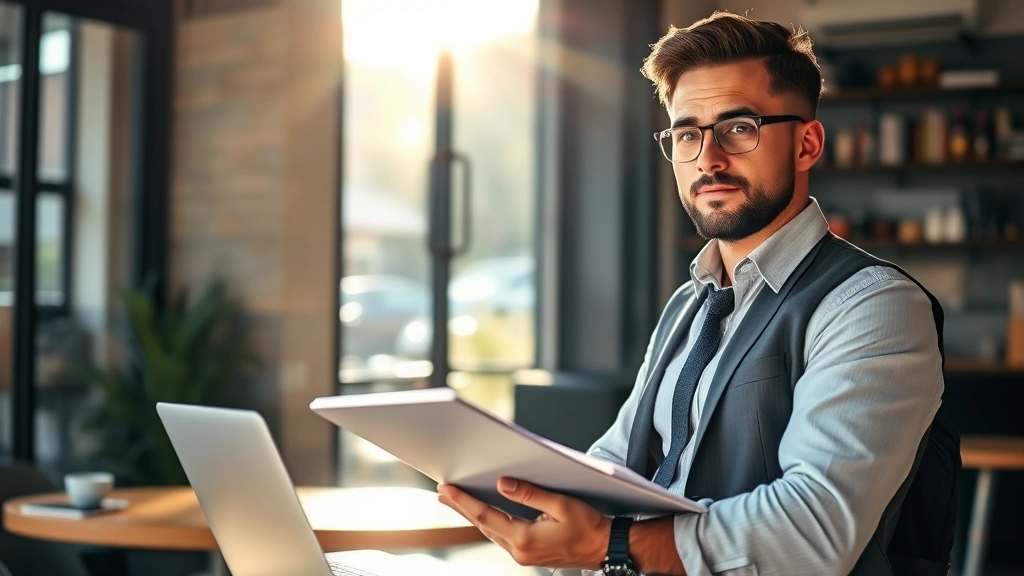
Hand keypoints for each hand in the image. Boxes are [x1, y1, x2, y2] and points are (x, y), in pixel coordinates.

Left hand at [437, 477, 610, 569]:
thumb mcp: (561, 505)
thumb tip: (503, 484)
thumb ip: (530, 494)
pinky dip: (487, 521)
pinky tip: (482, 513)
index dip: (464, 501)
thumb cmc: (589, 526)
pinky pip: (500, 535)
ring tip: (455, 500)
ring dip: (472, 515)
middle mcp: (519, 551)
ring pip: (490, 530)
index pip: (486, 515)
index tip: (447, 489)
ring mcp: (523, 555)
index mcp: (524, 539)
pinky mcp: (528, 554)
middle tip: (442, 492)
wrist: (605, 547)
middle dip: (461, 507)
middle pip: (482, 524)